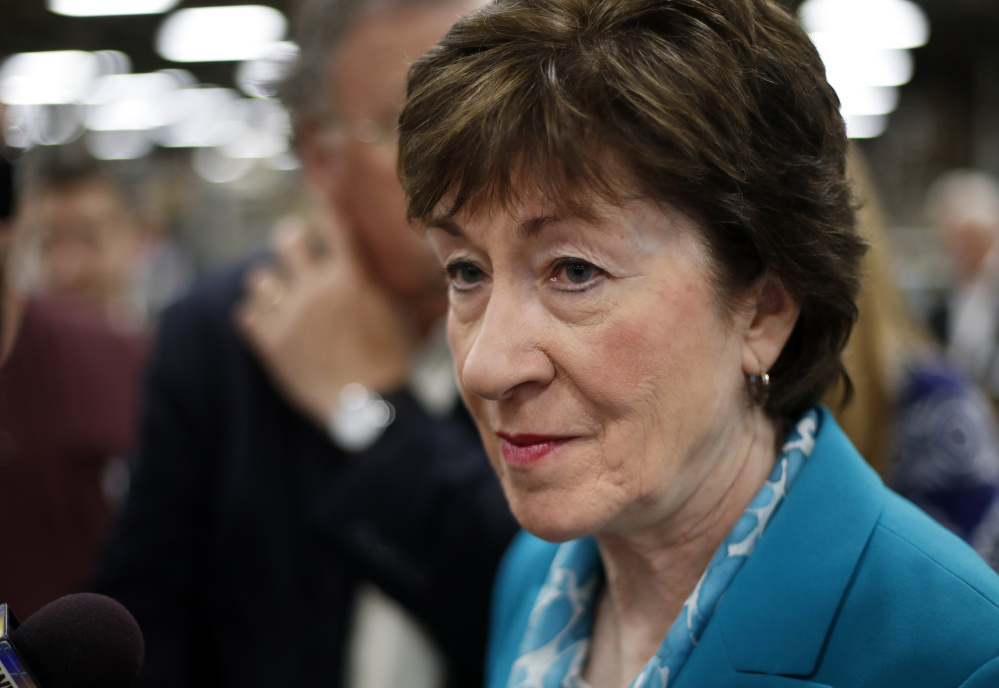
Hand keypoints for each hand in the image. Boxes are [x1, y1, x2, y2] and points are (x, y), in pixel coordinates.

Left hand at [236, 209, 410, 428]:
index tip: (322, 207)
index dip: (326, 210)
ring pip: (259, 278)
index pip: (332, 224)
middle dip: (290, 239)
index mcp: (349, 277)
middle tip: (292, 244)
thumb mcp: (392, 312)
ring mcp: (289, 315)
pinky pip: (246, 314)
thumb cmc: (388, 359)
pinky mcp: (270, 343)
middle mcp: (315, 288)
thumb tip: (359, 261)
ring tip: (277, 294)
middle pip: (287, 240)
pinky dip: (256, 316)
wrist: (369, 405)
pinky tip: (268, 323)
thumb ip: (370, 281)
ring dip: (269, 285)